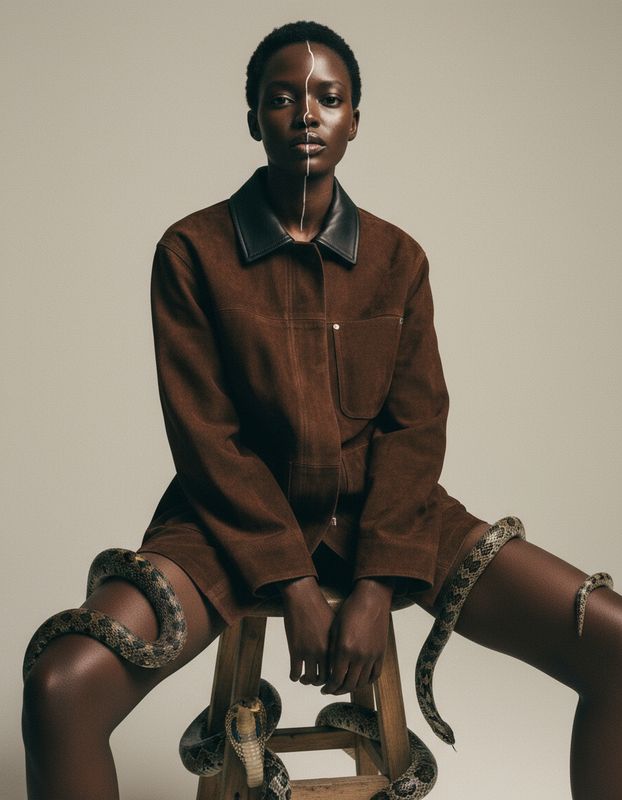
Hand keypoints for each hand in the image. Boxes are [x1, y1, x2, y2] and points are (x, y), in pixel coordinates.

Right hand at [279, 576, 334, 685]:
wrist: (303, 597)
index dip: (334, 679)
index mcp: (335, 645)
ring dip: (306, 681)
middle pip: (325, 679)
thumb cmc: (319, 607)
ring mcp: (309, 652)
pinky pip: (295, 672)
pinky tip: (294, 675)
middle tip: (316, 682)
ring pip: (310, 679)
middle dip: (320, 684)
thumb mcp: (334, 625)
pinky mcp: (295, 650)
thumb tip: (339, 657)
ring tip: (304, 678)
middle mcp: (324, 651)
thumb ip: (336, 643)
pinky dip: (294, 677)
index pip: (338, 671)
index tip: (330, 680)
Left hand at [322, 578, 392, 694]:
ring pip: (362, 682)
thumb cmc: (350, 610)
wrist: (372, 599)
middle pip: (349, 684)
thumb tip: (328, 668)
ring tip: (344, 686)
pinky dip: (367, 681)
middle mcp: (359, 656)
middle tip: (332, 690)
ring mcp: (372, 656)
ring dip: (352, 688)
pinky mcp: (381, 653)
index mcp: (344, 649)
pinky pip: (375, 675)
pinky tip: (359, 681)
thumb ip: (331, 650)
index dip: (329, 687)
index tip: (324, 689)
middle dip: (338, 690)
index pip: (336, 678)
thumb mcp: (335, 628)